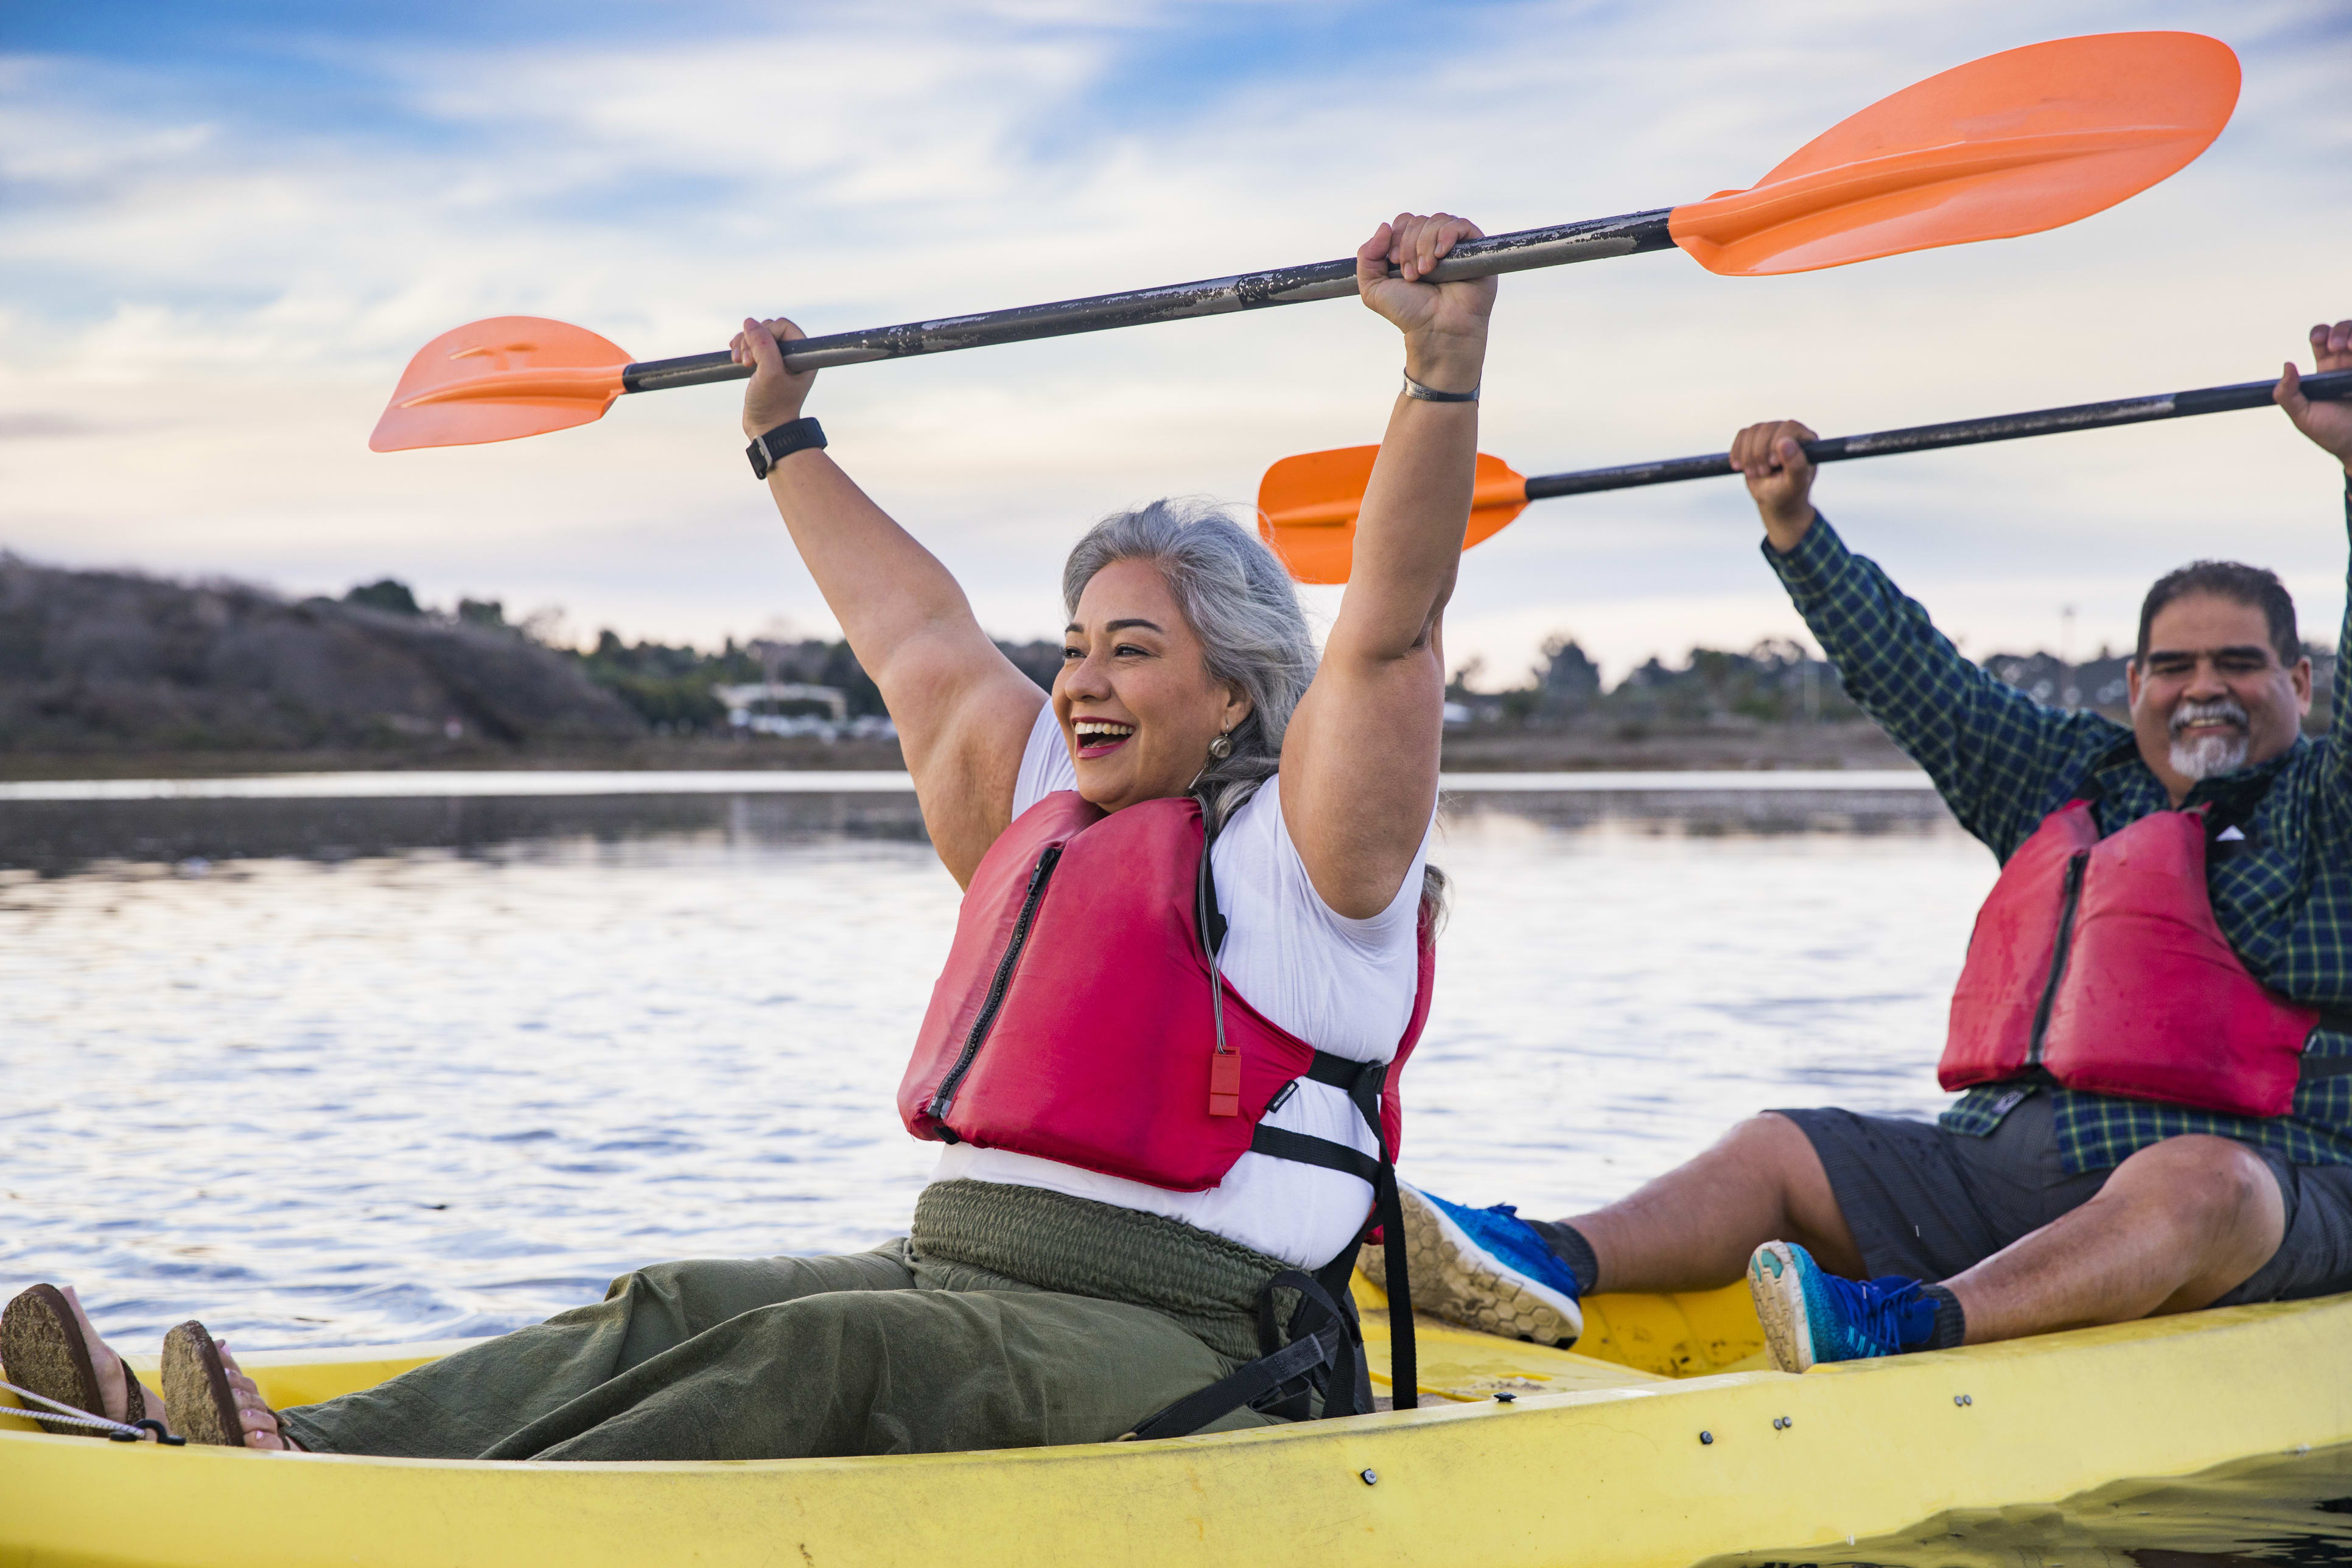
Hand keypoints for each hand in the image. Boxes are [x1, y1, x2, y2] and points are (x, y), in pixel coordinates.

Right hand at [730, 316, 817, 440]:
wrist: (766, 429)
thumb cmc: (773, 405)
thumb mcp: (769, 372)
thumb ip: (762, 344)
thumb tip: (749, 322)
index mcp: (803, 355)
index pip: (783, 326)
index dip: (766, 333)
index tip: (757, 355)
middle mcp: (793, 356)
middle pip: (768, 330)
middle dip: (751, 340)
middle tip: (746, 362)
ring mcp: (778, 361)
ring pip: (757, 337)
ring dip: (743, 344)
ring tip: (738, 362)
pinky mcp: (764, 367)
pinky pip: (751, 347)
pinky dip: (741, 349)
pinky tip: (735, 359)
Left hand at [1356, 213, 1493, 394]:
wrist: (1437, 330)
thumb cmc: (1409, 313)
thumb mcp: (1373, 289)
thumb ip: (1367, 257)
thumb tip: (1384, 226)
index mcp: (1411, 249)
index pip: (1402, 222)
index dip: (1395, 238)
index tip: (1394, 263)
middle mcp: (1432, 245)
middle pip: (1417, 221)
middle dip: (1408, 246)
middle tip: (1412, 275)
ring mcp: (1454, 246)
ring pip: (1436, 221)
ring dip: (1424, 245)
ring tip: (1426, 272)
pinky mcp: (1474, 249)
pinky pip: (1460, 225)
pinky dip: (1446, 235)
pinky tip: (1440, 256)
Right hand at [1730, 419, 1819, 551]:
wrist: (1773, 498)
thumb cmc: (1788, 492)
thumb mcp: (1794, 484)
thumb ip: (1795, 465)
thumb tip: (1785, 442)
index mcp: (1806, 440)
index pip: (1789, 427)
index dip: (1776, 443)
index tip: (1773, 464)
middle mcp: (1790, 432)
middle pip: (1767, 428)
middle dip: (1759, 453)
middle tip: (1762, 474)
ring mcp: (1771, 432)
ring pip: (1752, 431)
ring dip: (1747, 455)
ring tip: (1753, 473)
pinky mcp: (1755, 437)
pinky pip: (1742, 435)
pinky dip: (1737, 452)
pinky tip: (1740, 466)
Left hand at [2277, 318, 2351, 473]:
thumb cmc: (2331, 433)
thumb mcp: (2302, 416)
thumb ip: (2287, 394)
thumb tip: (2286, 366)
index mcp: (2326, 369)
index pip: (2322, 339)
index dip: (2320, 333)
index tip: (2318, 342)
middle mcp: (2348, 363)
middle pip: (2345, 330)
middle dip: (2340, 330)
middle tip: (2336, 347)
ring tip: (2350, 348)